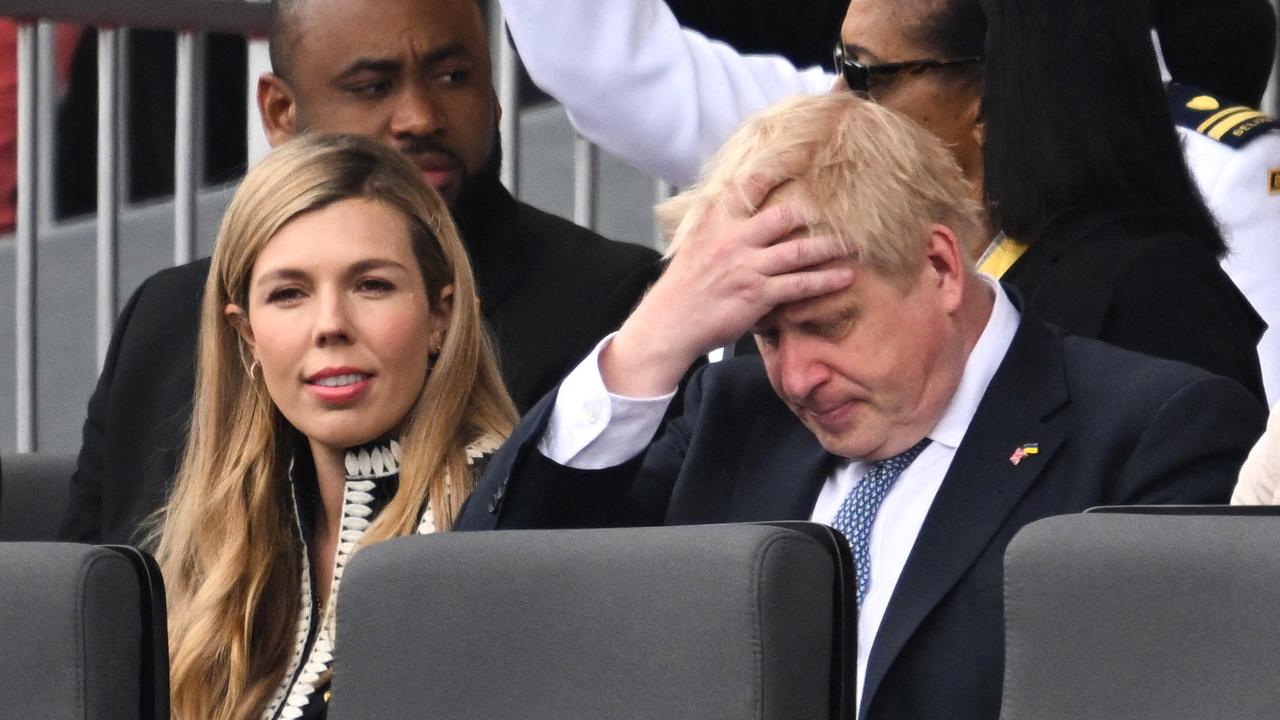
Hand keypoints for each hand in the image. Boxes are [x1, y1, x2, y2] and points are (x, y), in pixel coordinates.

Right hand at [602, 177, 853, 396]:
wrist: (669, 323)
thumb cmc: (683, 288)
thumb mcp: (695, 246)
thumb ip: (720, 229)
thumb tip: (743, 217)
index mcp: (716, 223)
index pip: (748, 187)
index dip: (776, 171)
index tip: (802, 158)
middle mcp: (733, 240)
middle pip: (784, 215)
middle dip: (814, 213)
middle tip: (840, 210)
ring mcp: (747, 267)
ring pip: (799, 251)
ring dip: (830, 246)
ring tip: (854, 243)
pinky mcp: (758, 295)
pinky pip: (799, 285)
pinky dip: (825, 281)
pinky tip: (844, 277)